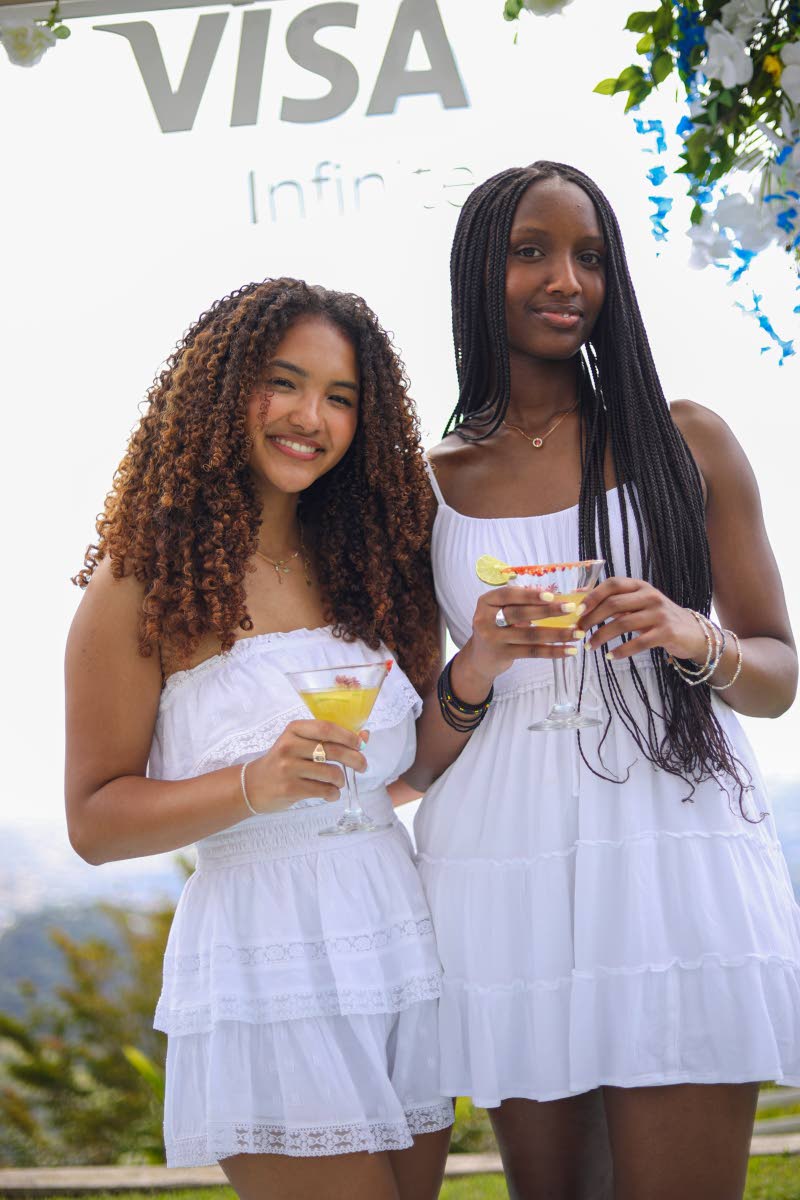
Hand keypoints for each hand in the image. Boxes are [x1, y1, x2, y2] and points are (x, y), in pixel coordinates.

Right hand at [244, 721, 368, 813]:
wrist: (253, 785)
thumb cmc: (283, 761)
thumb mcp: (301, 743)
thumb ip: (330, 739)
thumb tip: (365, 736)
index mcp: (294, 730)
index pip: (326, 728)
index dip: (348, 736)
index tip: (360, 744)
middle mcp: (289, 746)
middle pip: (333, 750)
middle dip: (354, 759)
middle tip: (363, 766)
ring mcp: (288, 768)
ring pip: (331, 773)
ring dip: (341, 780)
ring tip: (338, 782)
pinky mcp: (289, 788)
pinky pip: (323, 790)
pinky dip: (333, 793)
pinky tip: (330, 793)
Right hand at [457, 583, 583, 694]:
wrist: (479, 658)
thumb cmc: (497, 627)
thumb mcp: (500, 611)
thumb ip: (521, 603)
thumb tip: (557, 598)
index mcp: (486, 602)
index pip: (508, 595)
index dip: (529, 595)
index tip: (551, 595)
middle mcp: (485, 619)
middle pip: (520, 613)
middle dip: (548, 611)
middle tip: (571, 609)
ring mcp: (493, 639)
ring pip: (530, 635)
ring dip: (557, 634)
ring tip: (577, 633)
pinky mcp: (502, 655)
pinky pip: (532, 652)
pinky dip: (552, 651)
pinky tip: (568, 650)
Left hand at [577, 577, 708, 662]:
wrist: (692, 632)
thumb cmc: (658, 618)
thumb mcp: (639, 605)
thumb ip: (616, 603)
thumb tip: (583, 603)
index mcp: (641, 586)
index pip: (613, 584)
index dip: (593, 596)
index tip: (578, 610)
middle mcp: (650, 596)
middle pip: (614, 604)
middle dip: (592, 619)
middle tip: (579, 632)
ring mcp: (659, 614)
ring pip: (622, 624)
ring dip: (601, 636)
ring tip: (590, 646)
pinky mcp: (666, 633)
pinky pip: (638, 642)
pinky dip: (621, 651)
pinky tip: (610, 656)